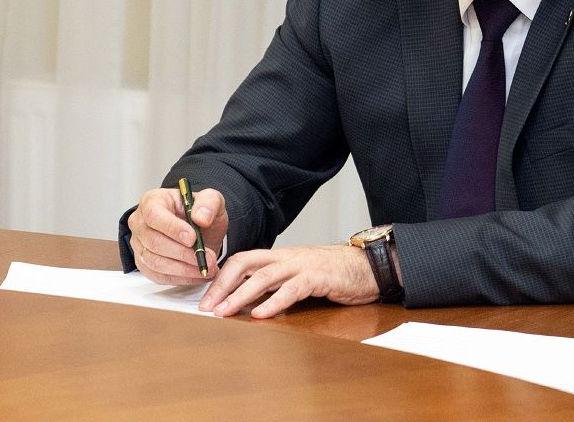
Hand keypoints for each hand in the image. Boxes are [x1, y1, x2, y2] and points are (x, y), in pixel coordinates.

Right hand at [127, 186, 226, 285]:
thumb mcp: (211, 200)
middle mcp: (140, 223)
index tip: (193, 238)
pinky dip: (179, 278)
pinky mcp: (144, 264)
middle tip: (207, 258)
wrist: (199, 230)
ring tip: (206, 268)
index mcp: (152, 201)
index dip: (172, 228)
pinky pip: (157, 276)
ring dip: (183, 269)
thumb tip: (200, 217)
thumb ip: (209, 203)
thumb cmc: (199, 213)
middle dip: (183, 253)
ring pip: (155, 262)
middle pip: (154, 242)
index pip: (154, 215)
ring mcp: (139, 245)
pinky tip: (196, 275)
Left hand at [197, 245, 378, 318]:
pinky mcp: (318, 277)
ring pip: (264, 277)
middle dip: (222, 286)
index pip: (241, 261)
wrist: (368, 266)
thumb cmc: (333, 273)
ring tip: (225, 312)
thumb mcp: (299, 275)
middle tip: (206, 308)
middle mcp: (286, 258)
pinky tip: (261, 315)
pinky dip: (274, 302)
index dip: (221, 279)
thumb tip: (248, 299)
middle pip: (245, 264)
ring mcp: (302, 266)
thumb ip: (276, 283)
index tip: (206, 299)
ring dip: (241, 296)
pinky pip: (292, 289)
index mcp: (279, 257)